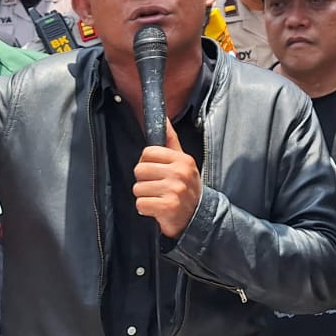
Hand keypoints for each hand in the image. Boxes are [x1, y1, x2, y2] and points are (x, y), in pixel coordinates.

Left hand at [133, 120, 202, 238]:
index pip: (148, 152)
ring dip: (144, 196)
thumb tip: (163, 118)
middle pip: (140, 169)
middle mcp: (180, 172)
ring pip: (138, 188)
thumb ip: (170, 140)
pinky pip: (140, 203)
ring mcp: (175, 189)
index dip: (147, 163)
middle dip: (144, 181)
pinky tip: (157, 209)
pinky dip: (145, 209)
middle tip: (157, 188)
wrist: (197, 217)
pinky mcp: (168, 206)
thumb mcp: (182, 162)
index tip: (156, 172)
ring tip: (158, 199)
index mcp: (182, 159)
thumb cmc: (185, 188)